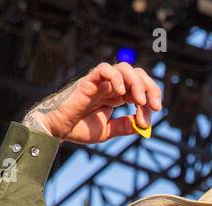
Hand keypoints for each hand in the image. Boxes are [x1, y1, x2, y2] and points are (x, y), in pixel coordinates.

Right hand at [22, 62, 162, 144]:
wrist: (57, 129)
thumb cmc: (78, 128)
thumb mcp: (108, 131)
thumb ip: (124, 126)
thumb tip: (143, 125)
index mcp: (117, 96)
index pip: (140, 88)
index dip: (151, 98)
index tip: (155, 112)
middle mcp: (111, 86)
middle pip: (137, 75)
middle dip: (150, 88)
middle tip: (154, 106)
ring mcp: (100, 82)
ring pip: (124, 68)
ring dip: (137, 83)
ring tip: (139, 101)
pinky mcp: (88, 81)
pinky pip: (104, 69)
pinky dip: (116, 77)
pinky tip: (121, 93)